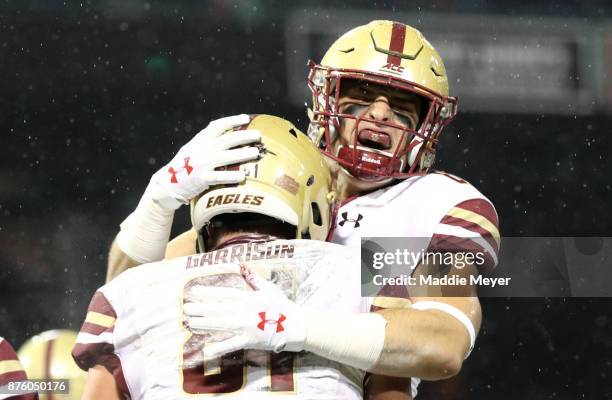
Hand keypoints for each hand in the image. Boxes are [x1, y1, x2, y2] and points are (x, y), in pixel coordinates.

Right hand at [148, 114, 260, 209]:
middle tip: (258, 135)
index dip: (233, 120)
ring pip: (227, 157)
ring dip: (243, 154)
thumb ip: (208, 142)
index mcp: (200, 140)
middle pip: (227, 140)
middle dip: (244, 136)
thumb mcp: (194, 148)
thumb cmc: (186, 166)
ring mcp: (202, 164)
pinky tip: (243, 176)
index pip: (217, 126)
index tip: (246, 119)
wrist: (168, 183)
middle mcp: (202, 149)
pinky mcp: (201, 179)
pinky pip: (220, 176)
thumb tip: (232, 137)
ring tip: (256, 153)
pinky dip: (232, 176)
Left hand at [184, 264, 305, 358]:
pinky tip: (206, 350)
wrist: (295, 325)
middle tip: (185, 308)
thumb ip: (253, 278)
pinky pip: (232, 344)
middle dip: (201, 308)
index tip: (193, 291)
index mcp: (249, 297)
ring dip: (205, 324)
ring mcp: (247, 326)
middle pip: (219, 309)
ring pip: (222, 324)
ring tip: (190, 323)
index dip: (208, 292)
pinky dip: (220, 348)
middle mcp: (245, 311)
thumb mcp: (268, 288)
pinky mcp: (250, 340)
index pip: (224, 294)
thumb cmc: (281, 305)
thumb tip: (242, 264)